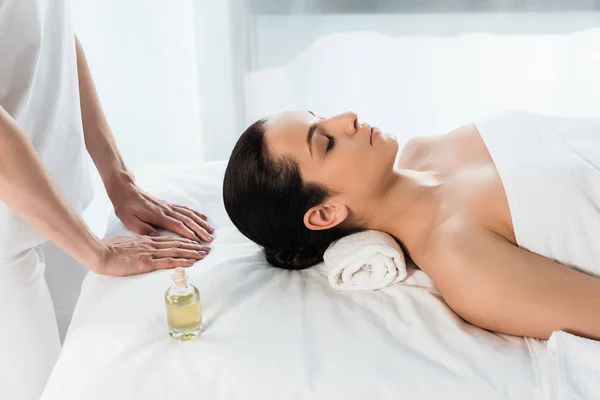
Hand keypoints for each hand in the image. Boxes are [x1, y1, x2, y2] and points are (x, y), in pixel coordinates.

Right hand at [94, 235, 210, 276]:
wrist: (100, 253)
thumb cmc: (111, 249)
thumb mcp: (128, 243)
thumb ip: (140, 244)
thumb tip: (148, 248)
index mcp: (148, 240)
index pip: (171, 240)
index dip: (186, 241)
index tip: (197, 243)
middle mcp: (152, 244)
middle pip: (178, 244)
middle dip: (194, 246)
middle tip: (207, 248)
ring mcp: (150, 253)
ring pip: (176, 251)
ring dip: (192, 252)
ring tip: (204, 254)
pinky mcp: (146, 262)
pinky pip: (167, 261)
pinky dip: (181, 261)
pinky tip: (191, 262)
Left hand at [110, 183, 213, 242]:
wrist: (125, 190)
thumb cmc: (126, 207)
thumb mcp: (130, 221)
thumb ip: (144, 230)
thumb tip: (158, 238)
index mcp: (158, 216)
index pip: (177, 226)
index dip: (189, 234)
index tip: (198, 242)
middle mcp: (166, 210)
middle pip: (188, 220)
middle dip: (200, 230)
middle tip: (210, 239)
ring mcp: (169, 206)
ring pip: (189, 214)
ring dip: (201, 222)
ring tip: (211, 230)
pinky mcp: (168, 204)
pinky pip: (185, 209)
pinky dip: (196, 213)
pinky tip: (203, 217)